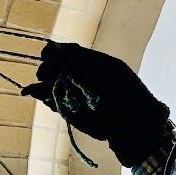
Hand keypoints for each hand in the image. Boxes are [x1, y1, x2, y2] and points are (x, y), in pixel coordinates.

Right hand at [23, 42, 171, 167]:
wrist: (133, 123)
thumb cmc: (126, 91)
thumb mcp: (108, 68)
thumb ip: (83, 59)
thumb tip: (57, 51)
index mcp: (87, 62)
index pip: (63, 52)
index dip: (52, 52)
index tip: (46, 55)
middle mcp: (76, 76)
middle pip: (51, 68)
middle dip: (46, 70)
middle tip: (45, 75)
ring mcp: (70, 94)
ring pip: (47, 86)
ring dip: (42, 86)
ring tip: (41, 89)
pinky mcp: (67, 111)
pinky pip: (51, 102)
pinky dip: (47, 99)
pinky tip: (48, 99)